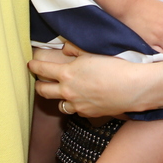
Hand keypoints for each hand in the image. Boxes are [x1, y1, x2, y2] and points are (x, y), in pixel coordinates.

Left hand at [29, 47, 148, 117]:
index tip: (30, 65)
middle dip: (38, 85)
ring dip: (59, 98)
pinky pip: (76, 110)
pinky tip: (84, 99)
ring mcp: (77, 105)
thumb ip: (74, 49)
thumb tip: (65, 50)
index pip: (42, 70)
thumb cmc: (114, 65)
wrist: (132, 87)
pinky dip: (77, 105)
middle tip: (38, 81)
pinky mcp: (89, 114)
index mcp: (66, 74)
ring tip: (63, 92)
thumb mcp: (92, 50)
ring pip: (59, 105)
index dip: (33, 67)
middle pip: (43, 91)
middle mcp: (68, 92)